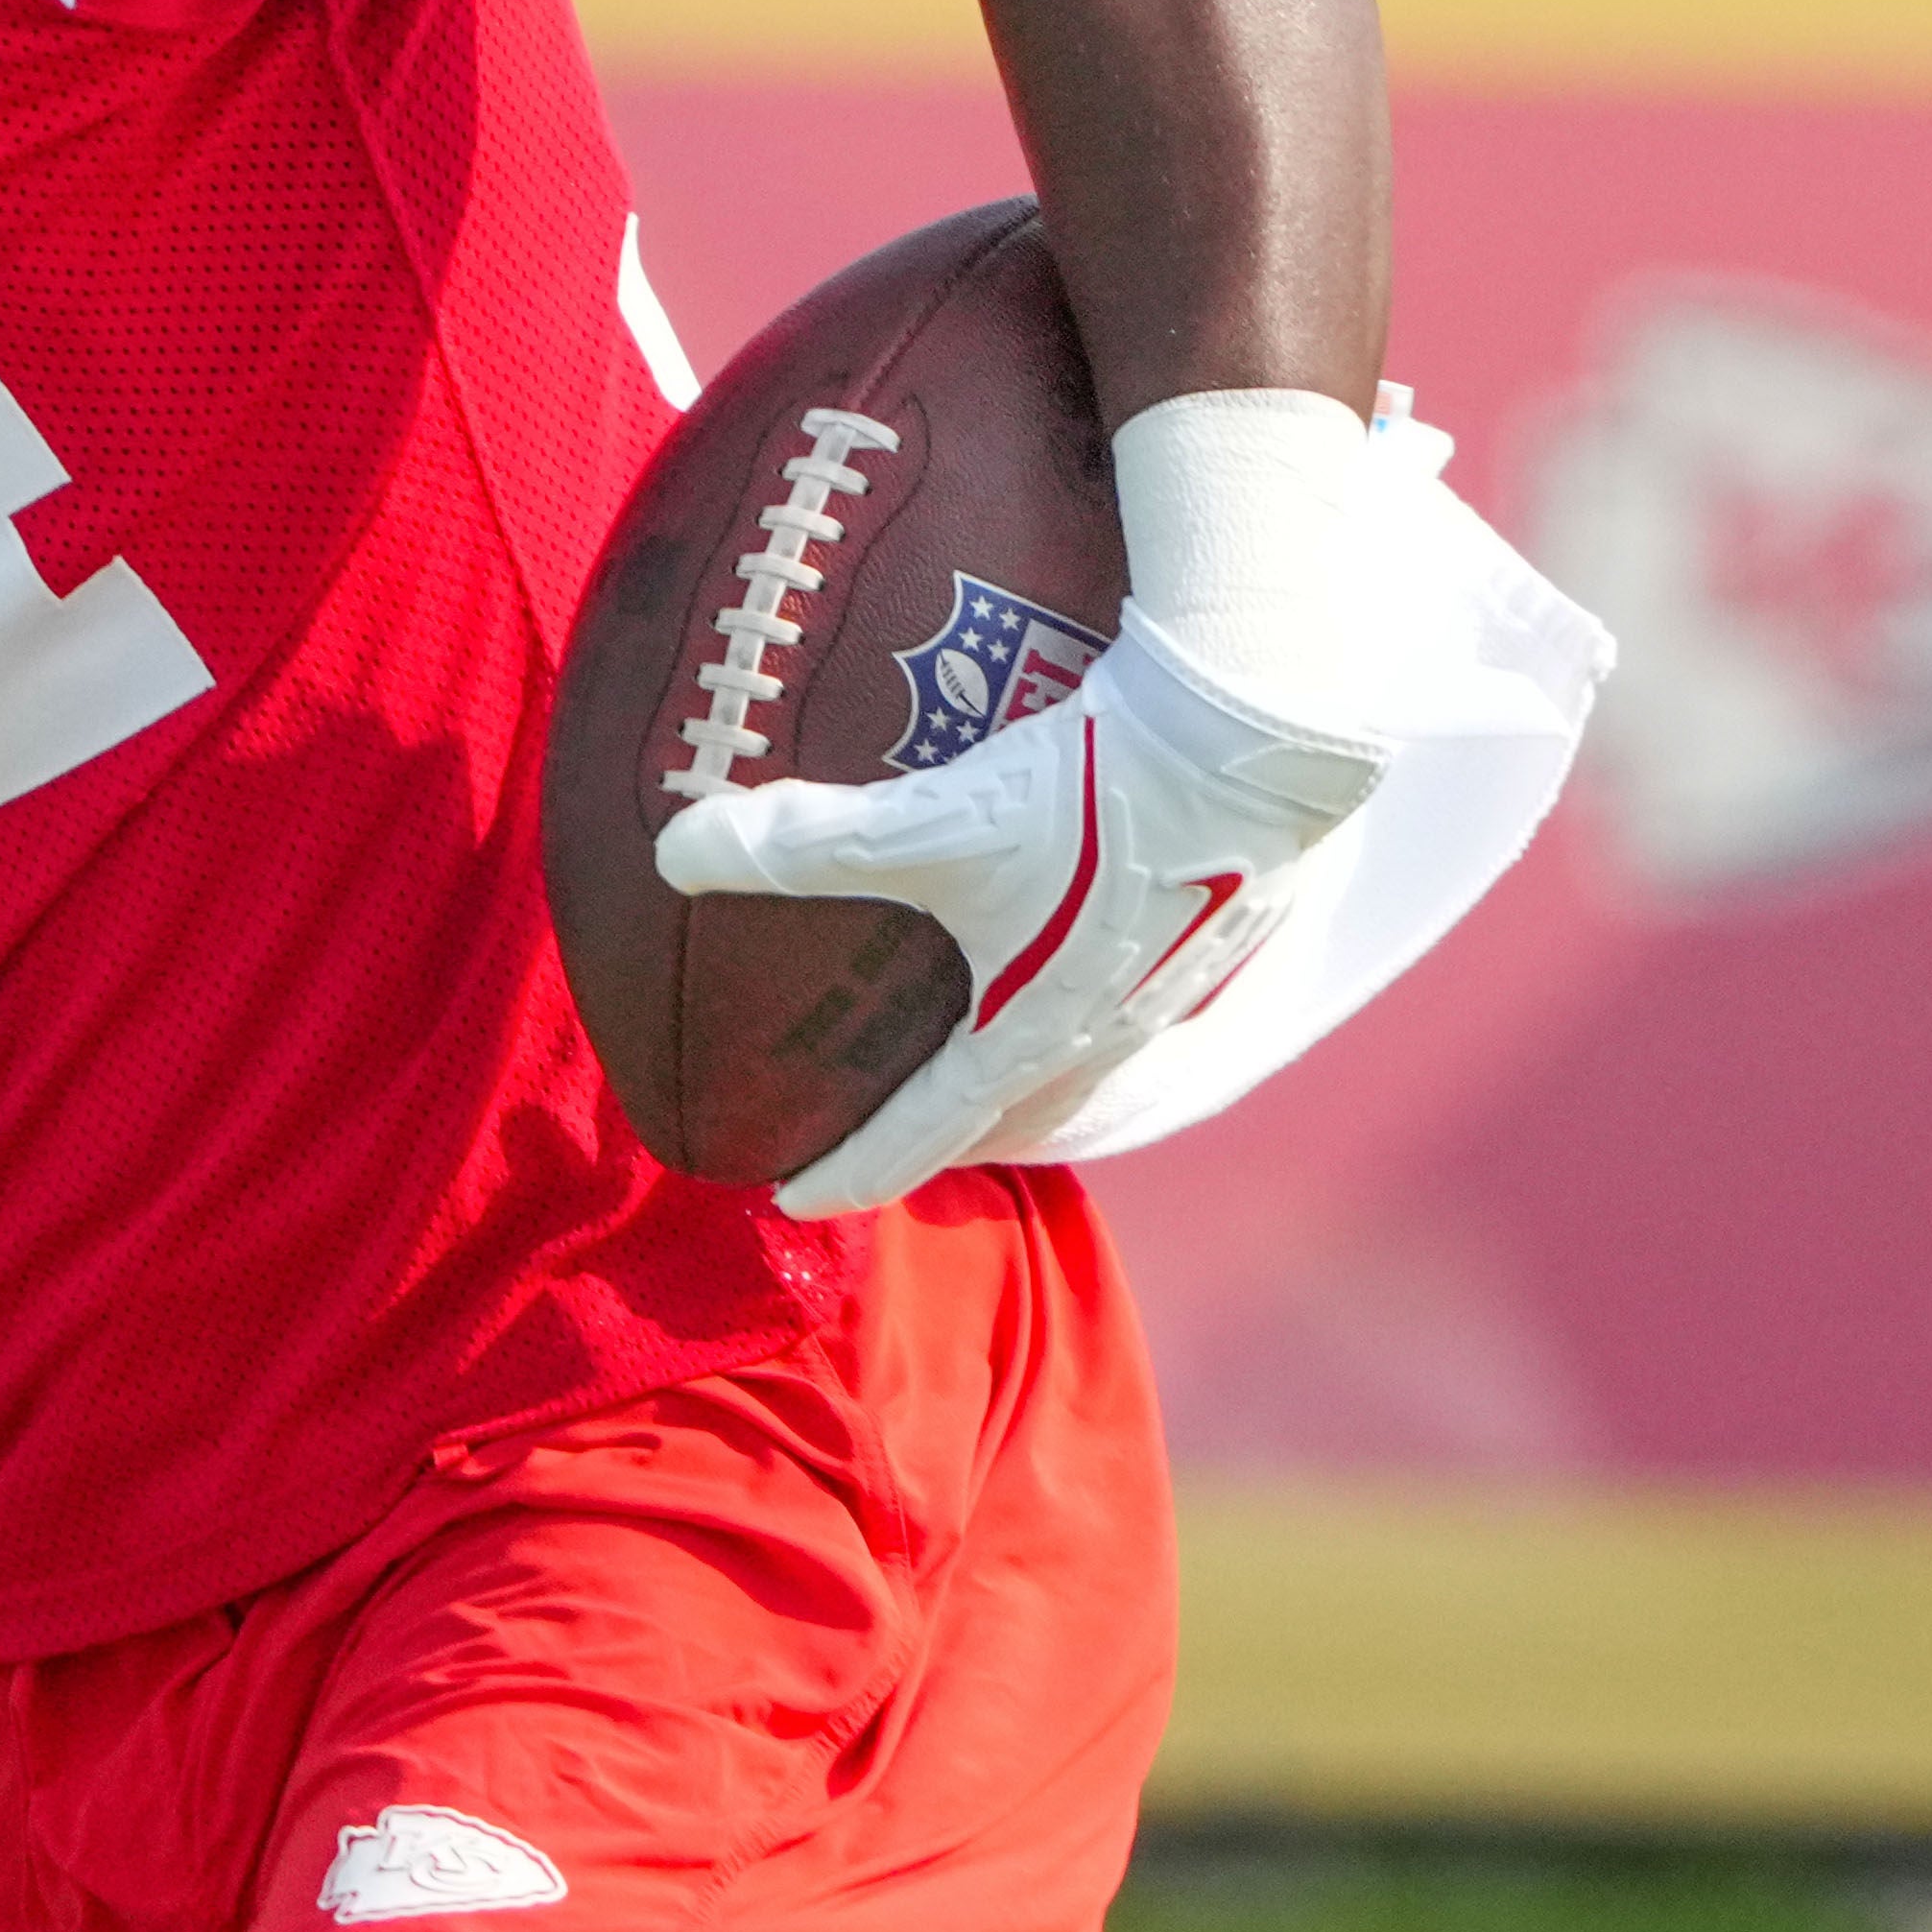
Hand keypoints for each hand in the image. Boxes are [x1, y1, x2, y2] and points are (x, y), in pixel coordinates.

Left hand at [663, 625, 1387, 1211]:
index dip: (853, 1170)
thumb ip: (796, 841)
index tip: (793, 1196)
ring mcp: (1180, 982)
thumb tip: (674, 850)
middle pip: (1018, 1116)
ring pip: (1091, 1061)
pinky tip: (1099, 950)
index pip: (924, 1134)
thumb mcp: (928, 821)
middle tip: (890, 1135)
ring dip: (1031, 1076)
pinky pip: (1149, 994)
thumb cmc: (1091, 790)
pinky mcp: (1225, 922)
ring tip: (991, 1056)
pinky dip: (1101, 1004)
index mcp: (1036, 1034)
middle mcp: (1113, 1030)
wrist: (1257, 735)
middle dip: (950, 1139)